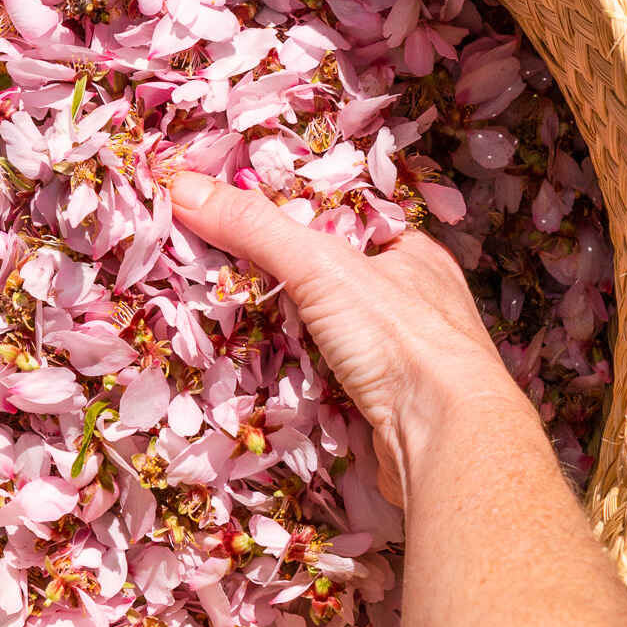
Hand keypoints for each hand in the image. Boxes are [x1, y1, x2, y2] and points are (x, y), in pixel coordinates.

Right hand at [169, 173, 528, 503]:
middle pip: (325, 280)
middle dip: (274, 283)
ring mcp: (396, 359)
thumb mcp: (319, 265)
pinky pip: (324, 383)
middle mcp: (408, 303)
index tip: (231, 217)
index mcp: (408, 252)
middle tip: (212, 276)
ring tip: (220, 326)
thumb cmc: (400, 340)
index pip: (338, 219)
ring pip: (322, 335)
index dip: (287, 216)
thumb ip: (252, 227)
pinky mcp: (379, 407)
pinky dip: (292, 381)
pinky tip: (257, 377)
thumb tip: (179, 184)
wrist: (446, 442)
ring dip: (279, 337)